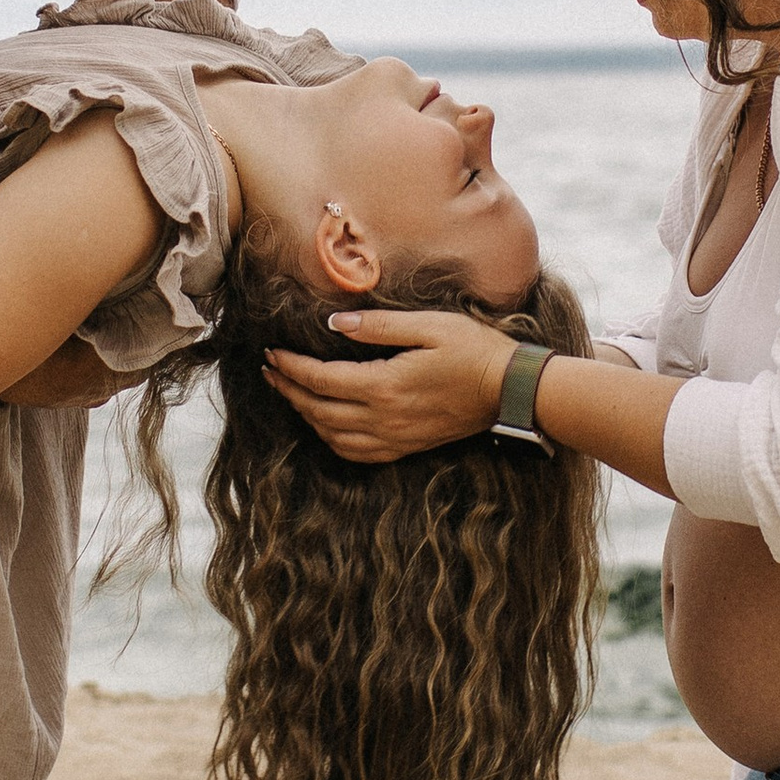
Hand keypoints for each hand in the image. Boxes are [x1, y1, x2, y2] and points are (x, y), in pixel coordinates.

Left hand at [264, 311, 513, 467]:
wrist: (510, 390)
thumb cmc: (473, 350)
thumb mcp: (428, 326)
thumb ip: (378, 326)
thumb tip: (335, 325)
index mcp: (384, 386)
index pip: (321, 379)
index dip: (291, 367)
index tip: (271, 353)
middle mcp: (384, 419)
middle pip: (319, 410)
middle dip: (288, 390)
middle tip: (270, 371)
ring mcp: (395, 438)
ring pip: (333, 437)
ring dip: (306, 416)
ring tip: (291, 394)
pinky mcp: (407, 446)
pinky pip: (357, 454)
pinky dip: (332, 441)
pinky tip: (326, 426)